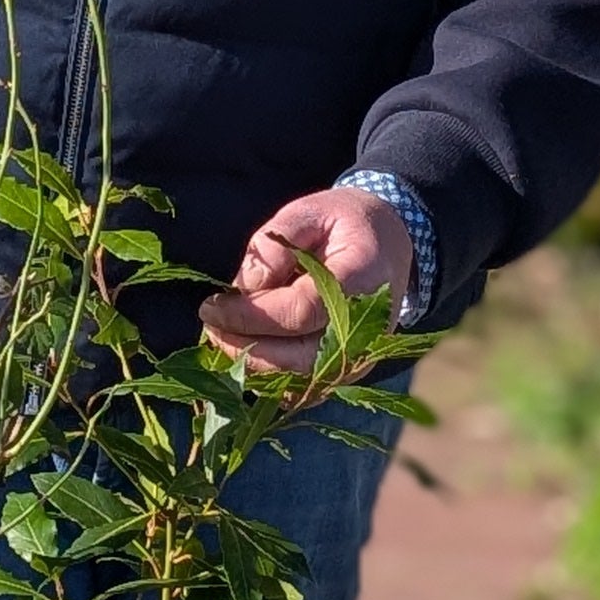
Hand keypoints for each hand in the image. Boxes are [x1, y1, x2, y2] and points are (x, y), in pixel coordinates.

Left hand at [199, 185, 414, 376]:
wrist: (389, 244)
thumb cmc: (344, 224)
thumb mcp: (308, 213)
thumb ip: (275, 245)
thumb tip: (245, 288)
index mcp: (362, 278)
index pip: (300, 312)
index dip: (250, 315)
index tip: (211, 306)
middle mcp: (368, 328)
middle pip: (299, 358)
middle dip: (245, 346)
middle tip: (210, 325)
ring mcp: (360, 356)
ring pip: (297, 379)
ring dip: (252, 364)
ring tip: (222, 335)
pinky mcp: (347, 372)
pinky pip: (302, 386)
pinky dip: (269, 375)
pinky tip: (245, 349)